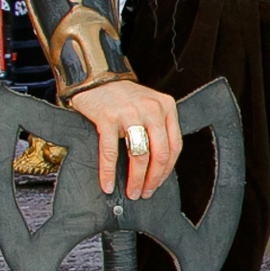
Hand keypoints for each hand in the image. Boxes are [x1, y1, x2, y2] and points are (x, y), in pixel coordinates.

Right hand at [70, 80, 182, 199]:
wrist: (95, 77)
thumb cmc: (122, 97)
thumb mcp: (149, 106)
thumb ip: (158, 128)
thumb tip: (158, 166)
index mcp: (166, 107)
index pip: (175, 145)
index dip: (167, 170)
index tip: (159, 183)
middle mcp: (152, 109)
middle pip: (160, 153)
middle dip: (153, 179)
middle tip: (145, 193)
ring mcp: (130, 113)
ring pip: (139, 155)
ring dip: (136, 179)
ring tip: (132, 192)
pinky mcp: (108, 118)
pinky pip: (110, 152)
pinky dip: (109, 172)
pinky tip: (108, 184)